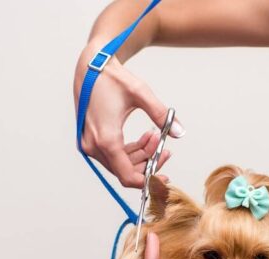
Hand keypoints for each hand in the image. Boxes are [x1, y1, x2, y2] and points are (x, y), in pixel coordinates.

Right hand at [74, 44, 183, 188]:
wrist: (90, 66)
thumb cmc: (112, 77)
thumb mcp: (141, 93)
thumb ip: (161, 115)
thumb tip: (179, 132)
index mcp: (106, 139)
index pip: (128, 176)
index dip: (148, 181)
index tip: (164, 179)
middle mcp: (94, 146)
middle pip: (125, 171)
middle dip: (148, 162)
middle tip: (165, 148)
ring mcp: (89, 144)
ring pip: (120, 164)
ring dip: (140, 154)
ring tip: (155, 136)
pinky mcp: (90, 140)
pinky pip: (112, 155)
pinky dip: (130, 150)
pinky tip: (145, 136)